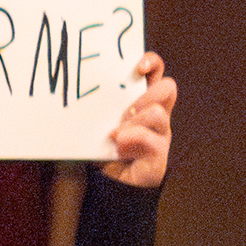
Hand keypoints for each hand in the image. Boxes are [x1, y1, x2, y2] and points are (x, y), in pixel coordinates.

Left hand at [102, 52, 175, 187]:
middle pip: (167, 87)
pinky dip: (131, 139)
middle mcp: (157, 114)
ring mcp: (161, 133)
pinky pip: (150, 138)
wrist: (109, 184)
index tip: (137, 66)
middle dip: (144, 95)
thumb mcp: (99, 122)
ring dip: (133, 121)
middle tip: (124, 111)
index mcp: (142, 101)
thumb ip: (98, 106)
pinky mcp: (160, 152)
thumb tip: (78, 87)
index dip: (151, 62)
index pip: (156, 71)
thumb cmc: (103, 148)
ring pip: (158, 112)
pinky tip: (118, 146)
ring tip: (116, 134)